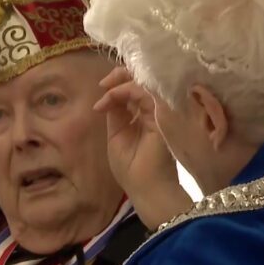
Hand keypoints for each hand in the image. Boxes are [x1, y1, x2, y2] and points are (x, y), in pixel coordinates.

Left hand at [93, 68, 191, 227]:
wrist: (146, 188)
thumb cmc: (131, 169)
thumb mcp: (116, 136)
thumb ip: (116, 114)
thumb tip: (109, 95)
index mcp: (143, 117)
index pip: (133, 91)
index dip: (118, 84)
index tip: (102, 88)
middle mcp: (153, 112)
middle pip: (141, 82)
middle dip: (121, 76)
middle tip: (104, 82)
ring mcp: (159, 111)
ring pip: (143, 83)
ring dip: (120, 82)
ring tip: (105, 88)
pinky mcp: (161, 114)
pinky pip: (143, 93)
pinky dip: (124, 91)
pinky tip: (110, 99)